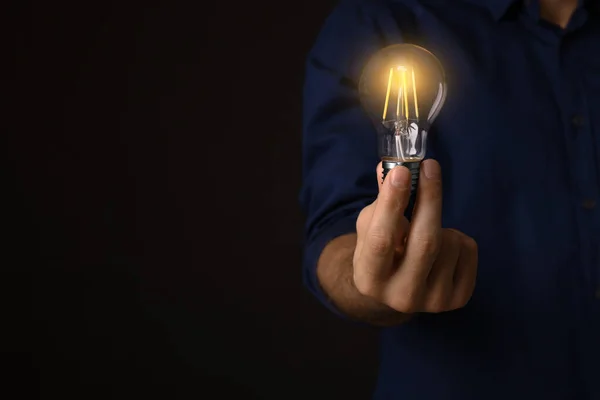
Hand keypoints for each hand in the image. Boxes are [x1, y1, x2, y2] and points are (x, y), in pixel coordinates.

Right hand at [352, 159, 477, 313]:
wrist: (395, 289)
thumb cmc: (381, 250)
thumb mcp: (370, 226)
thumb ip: (382, 200)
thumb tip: (394, 168)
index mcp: (369, 279)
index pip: (381, 240)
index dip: (392, 204)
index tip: (403, 172)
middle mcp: (400, 297)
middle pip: (425, 242)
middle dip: (429, 198)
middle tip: (430, 168)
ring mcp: (433, 301)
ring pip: (449, 242)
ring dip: (440, 221)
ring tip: (425, 229)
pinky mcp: (458, 298)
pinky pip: (468, 249)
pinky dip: (457, 236)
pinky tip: (442, 247)